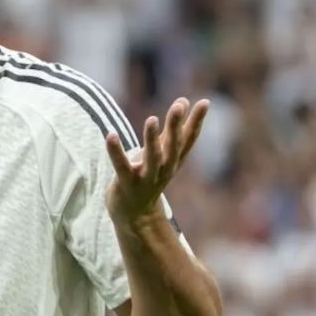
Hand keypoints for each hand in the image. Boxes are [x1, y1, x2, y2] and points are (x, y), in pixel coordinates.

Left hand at [104, 98, 208, 225]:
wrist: (134, 215)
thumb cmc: (149, 176)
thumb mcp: (164, 152)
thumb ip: (173, 129)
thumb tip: (184, 100)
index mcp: (174, 160)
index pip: (189, 139)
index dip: (197, 121)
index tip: (205, 102)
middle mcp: (164, 169)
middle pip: (173, 147)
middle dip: (176, 127)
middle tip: (179, 106)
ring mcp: (146, 178)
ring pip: (152, 158)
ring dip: (152, 139)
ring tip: (152, 119)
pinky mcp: (126, 184)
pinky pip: (121, 166)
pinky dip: (116, 152)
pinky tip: (110, 135)